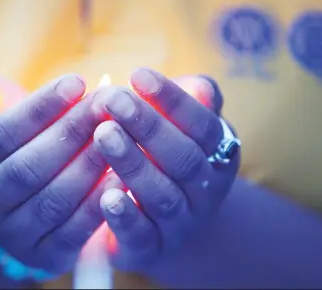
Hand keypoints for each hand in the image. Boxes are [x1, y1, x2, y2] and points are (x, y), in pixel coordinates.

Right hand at [0, 74, 120, 274]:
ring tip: (119, 132)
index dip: (41, 108)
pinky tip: (122, 173)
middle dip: (72, 132)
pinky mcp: (42, 253)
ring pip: (53, 200)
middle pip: (29, 168)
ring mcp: (11, 232)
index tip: (77, 82)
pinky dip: (99, 203)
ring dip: (90, 165)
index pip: (1, 134)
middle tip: (107, 103)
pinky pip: (73, 231)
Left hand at [92, 69, 238, 272]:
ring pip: (162, 195)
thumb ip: (190, 102)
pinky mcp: (151, 247)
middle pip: (182, 158)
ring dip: (133, 164)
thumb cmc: (168, 157)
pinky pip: (142, 235)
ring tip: (103, 135)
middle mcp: (205, 190)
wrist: (167, 221)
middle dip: (148, 126)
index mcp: (217, 153)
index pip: (202, 124)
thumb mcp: (183, 127)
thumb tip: (198, 85)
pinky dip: (126, 217)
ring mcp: (179, 222)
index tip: (138, 74)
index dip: (172, 100)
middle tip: (112, 100)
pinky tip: (106, 196)